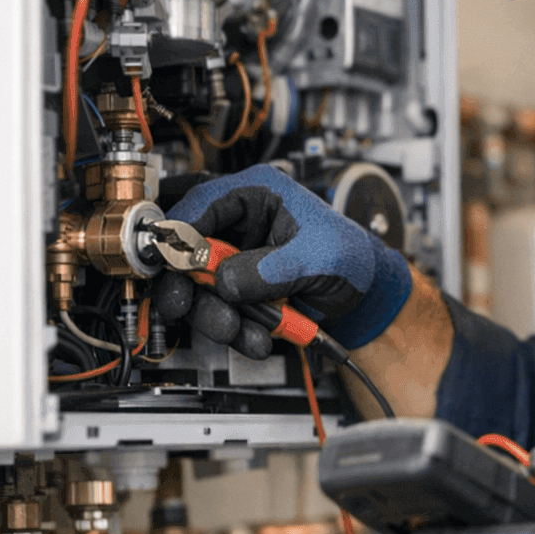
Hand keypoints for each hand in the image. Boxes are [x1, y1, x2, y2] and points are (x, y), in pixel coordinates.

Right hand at [152, 164, 411, 352]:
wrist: (366, 294)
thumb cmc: (350, 257)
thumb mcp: (318, 257)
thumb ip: (271, 268)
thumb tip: (225, 281)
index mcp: (257, 195)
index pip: (200, 204)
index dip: (177, 234)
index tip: (168, 263)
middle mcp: (240, 225)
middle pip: (187, 251)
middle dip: (190, 286)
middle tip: (187, 306)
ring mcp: (237, 260)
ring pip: (200, 289)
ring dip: (215, 316)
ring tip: (240, 332)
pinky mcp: (240, 291)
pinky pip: (222, 312)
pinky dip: (236, 330)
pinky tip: (257, 338)